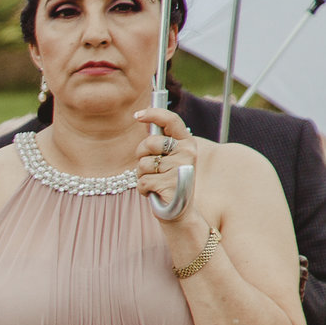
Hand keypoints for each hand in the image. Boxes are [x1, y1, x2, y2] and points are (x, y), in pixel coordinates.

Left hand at [134, 106, 206, 227]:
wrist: (180, 210)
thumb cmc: (168, 180)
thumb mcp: (167, 158)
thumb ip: (159, 141)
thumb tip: (142, 116)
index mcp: (187, 143)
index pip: (171, 121)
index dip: (153, 114)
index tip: (137, 115)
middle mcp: (188, 152)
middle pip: (149, 143)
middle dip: (141, 155)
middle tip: (150, 166)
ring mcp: (180, 168)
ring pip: (143, 164)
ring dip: (142, 175)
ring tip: (156, 181)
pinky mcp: (171, 184)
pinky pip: (142, 181)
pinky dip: (143, 189)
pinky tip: (154, 192)